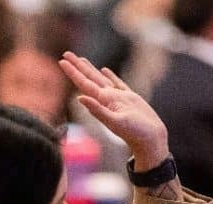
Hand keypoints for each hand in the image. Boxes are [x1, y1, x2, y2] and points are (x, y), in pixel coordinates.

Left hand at [58, 51, 168, 168]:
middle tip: (66, 53)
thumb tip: (80, 98)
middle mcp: (107, 99)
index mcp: (102, 102)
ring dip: (90, 69)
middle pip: (89, 78)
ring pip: (101, 79)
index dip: (73, 72)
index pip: (84, 83)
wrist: (150, 140)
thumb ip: (98, 110)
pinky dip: (110, 76)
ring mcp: (118, 98)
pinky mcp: (130, 98)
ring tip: (81, 59)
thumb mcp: (115, 121)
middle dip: (78, 66)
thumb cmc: (135, 133)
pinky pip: (117, 83)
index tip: (62, 60)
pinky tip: (104, 70)